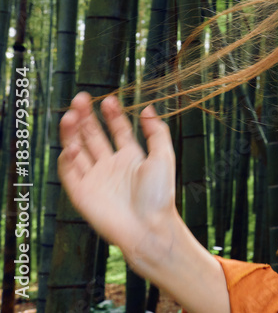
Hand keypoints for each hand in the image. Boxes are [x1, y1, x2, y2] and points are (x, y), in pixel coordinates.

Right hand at [58, 92, 178, 275]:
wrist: (149, 226)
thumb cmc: (159, 194)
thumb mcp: (163, 157)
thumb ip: (156, 132)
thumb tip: (148, 108)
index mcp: (131, 157)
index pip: (117, 130)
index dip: (112, 114)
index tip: (108, 99)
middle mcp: (111, 165)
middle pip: (94, 136)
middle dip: (86, 117)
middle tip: (80, 98)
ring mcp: (95, 178)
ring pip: (78, 150)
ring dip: (73, 133)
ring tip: (70, 114)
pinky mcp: (82, 194)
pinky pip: (69, 173)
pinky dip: (68, 159)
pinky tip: (72, 146)